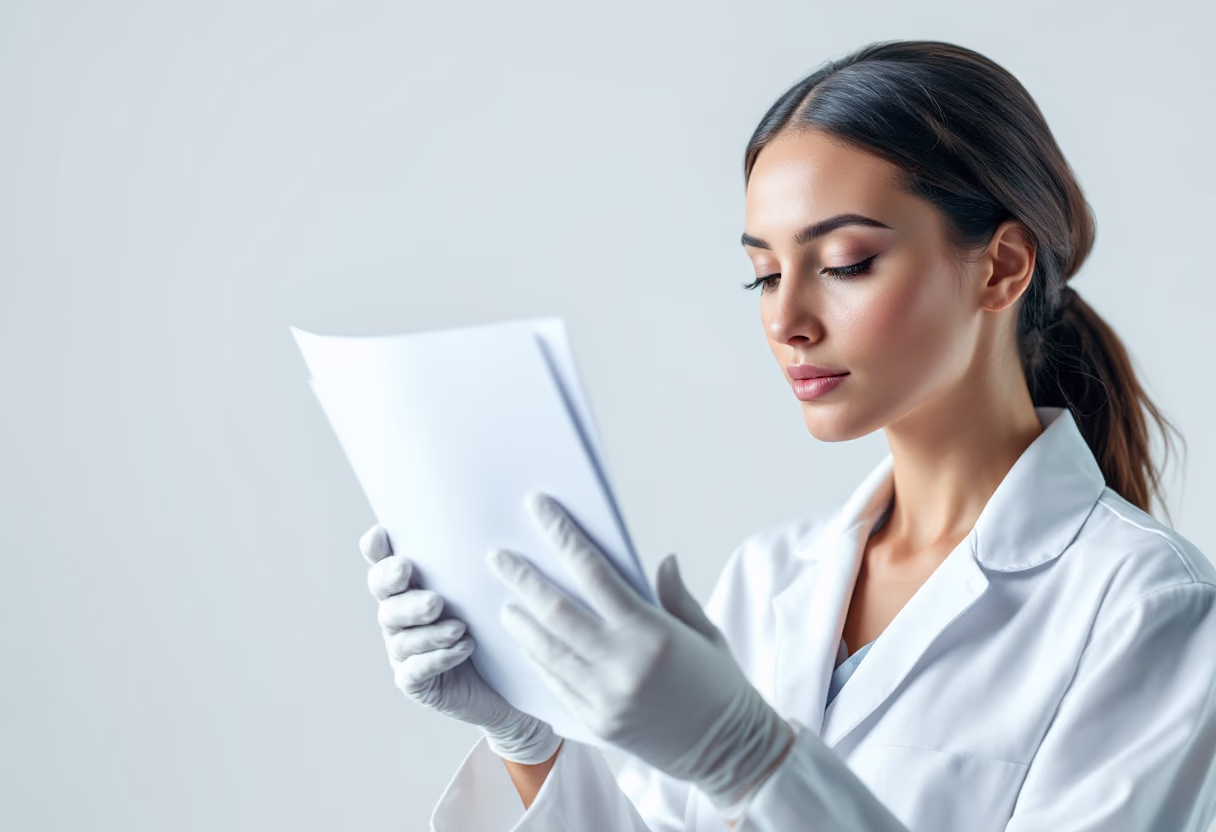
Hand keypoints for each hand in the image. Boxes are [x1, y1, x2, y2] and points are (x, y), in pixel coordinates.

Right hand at [360, 523, 562, 763]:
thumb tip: (494, 529)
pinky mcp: (413, 682)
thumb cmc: (494, 627)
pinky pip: (415, 671)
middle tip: (410, 573)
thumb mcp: (486, 592)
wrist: (508, 684)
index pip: (383, 565)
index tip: (381, 534)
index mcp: (410, 589)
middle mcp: (399, 618)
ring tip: (458, 625)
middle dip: (395, 585)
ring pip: (401, 638)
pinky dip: (439, 658)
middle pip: (385, 599)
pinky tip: (463, 647)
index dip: (376, 551)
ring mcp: (402, 652)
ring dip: (428, 629)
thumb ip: (474, 564)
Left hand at [485, 493, 794, 811]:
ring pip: (546, 650)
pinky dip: (536, 658)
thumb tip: (660, 559)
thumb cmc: (721, 686)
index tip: (538, 508)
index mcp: (652, 632)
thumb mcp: (704, 632)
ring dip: (520, 621)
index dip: (562, 536)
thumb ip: (675, 595)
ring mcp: (606, 697)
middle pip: (556, 610)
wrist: (732, 754)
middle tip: (496, 556)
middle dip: (521, 578)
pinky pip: (555, 684)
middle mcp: (623, 664)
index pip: (594, 572)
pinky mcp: (597, 723)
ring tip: (503, 599)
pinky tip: (524, 641)